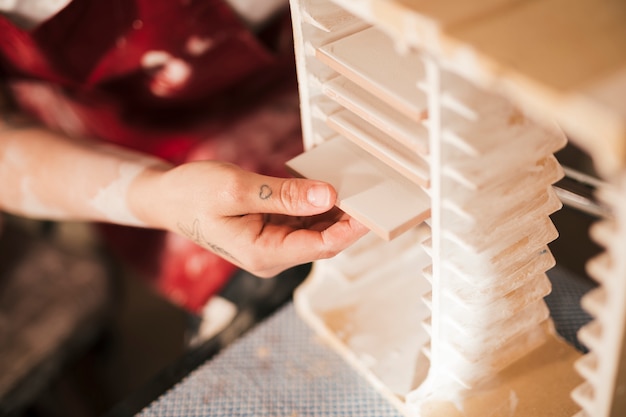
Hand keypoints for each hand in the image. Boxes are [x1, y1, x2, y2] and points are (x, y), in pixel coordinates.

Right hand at [130, 161, 368, 276]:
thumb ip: (284, 194)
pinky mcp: (270, 233)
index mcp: (263, 254)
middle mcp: (271, 256)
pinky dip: (316, 206)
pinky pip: (302, 222)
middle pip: (323, 241)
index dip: (352, 228)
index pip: (322, 247)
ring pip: (315, 231)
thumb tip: (328, 195)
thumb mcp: (236, 188)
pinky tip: (326, 188)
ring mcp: (272, 246)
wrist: (167, 199)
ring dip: (334, 211)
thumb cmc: (192, 194)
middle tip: (370, 190)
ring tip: (353, 184)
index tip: (373, 209)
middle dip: (348, 218)